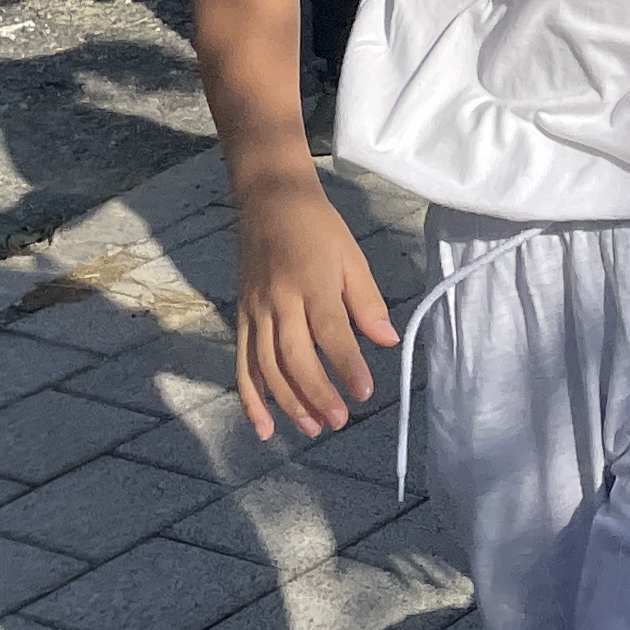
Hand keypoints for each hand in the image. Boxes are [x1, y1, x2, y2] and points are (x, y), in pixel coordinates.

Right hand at [228, 177, 398, 440]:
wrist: (269, 201)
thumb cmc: (318, 228)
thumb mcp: (352, 256)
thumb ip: (367, 302)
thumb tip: (388, 341)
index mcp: (312, 282)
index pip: (330, 331)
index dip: (346, 365)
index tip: (364, 392)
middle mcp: (279, 300)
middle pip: (294, 356)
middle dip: (316, 393)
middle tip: (338, 421)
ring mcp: (255, 311)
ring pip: (266, 366)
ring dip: (287, 402)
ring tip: (312, 428)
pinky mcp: (241, 317)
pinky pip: (242, 363)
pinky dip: (250, 398)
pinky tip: (264, 427)